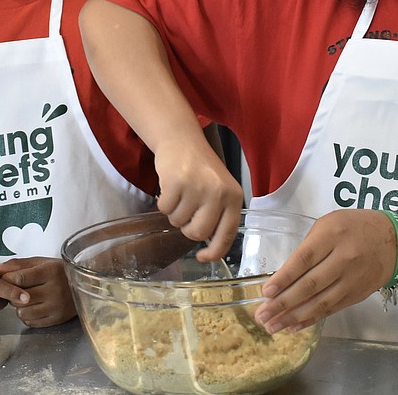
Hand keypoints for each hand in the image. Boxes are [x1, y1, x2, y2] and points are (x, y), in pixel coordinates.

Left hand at [0, 257, 75, 327]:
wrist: (86, 285)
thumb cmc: (58, 271)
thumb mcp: (40, 263)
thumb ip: (17, 265)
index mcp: (50, 272)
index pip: (19, 279)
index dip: (7, 280)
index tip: (6, 280)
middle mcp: (54, 290)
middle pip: (18, 298)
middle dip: (13, 294)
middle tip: (17, 290)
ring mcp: (56, 306)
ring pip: (22, 312)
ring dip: (19, 307)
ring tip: (27, 300)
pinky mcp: (57, 319)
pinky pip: (31, 322)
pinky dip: (28, 316)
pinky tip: (34, 307)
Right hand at [153, 137, 242, 262]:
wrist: (183, 141)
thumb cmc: (201, 170)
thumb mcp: (220, 190)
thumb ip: (219, 215)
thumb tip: (210, 246)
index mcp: (234, 198)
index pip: (226, 234)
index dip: (214, 252)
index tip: (202, 257)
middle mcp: (219, 193)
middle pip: (197, 233)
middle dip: (187, 228)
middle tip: (187, 211)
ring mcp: (198, 188)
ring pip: (178, 222)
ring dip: (174, 212)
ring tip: (180, 193)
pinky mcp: (176, 183)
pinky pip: (164, 209)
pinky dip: (163, 202)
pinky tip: (170, 187)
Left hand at [255, 210, 393, 333]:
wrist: (394, 242)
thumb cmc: (356, 227)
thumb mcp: (330, 223)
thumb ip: (309, 246)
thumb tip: (285, 275)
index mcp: (332, 235)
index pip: (304, 260)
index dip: (284, 278)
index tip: (266, 292)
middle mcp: (343, 259)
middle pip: (309, 285)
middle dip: (283, 303)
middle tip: (262, 316)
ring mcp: (351, 280)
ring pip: (319, 302)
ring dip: (293, 317)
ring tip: (272, 326)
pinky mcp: (356, 295)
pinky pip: (330, 310)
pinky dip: (311, 319)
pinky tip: (293, 326)